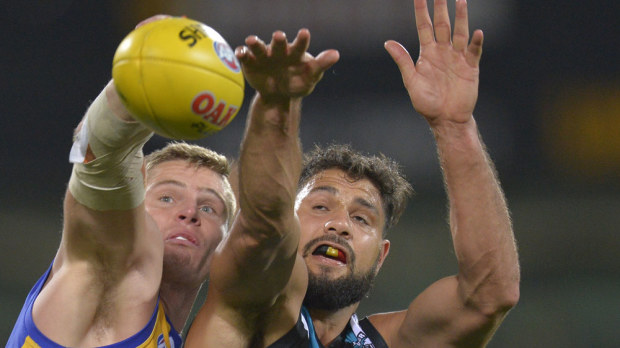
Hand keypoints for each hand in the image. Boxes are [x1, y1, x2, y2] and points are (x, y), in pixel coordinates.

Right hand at [236, 29, 339, 103]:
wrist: (279, 95)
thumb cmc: (297, 82)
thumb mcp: (310, 76)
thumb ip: (321, 65)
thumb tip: (336, 54)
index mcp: (295, 52)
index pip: (300, 44)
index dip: (302, 39)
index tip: (304, 33)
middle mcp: (279, 50)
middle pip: (279, 43)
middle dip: (278, 40)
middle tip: (279, 36)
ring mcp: (264, 55)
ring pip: (259, 47)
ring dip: (255, 43)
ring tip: (251, 40)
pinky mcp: (251, 62)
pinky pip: (245, 56)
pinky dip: (242, 53)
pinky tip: (240, 53)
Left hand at [385, 0, 482, 126]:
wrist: (446, 119)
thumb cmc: (427, 103)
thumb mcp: (411, 81)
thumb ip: (403, 61)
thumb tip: (388, 42)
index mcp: (427, 53)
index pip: (424, 26)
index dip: (421, 10)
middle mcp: (443, 51)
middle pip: (442, 24)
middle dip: (441, 7)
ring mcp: (458, 58)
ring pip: (460, 32)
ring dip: (461, 18)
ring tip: (460, 0)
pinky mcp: (470, 67)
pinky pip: (474, 51)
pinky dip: (476, 42)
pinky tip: (477, 32)